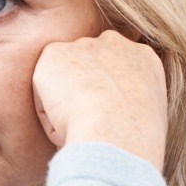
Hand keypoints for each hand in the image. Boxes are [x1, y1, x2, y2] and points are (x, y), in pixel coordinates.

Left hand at [32, 29, 167, 171]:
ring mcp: (83, 46)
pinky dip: (45, 110)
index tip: (102, 118)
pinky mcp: (54, 53)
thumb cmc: (132, 141)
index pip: (119, 69)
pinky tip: (62, 122)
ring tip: (76, 129)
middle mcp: (115, 44)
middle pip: (88, 67)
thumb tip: (101, 118)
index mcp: (144, 58)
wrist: (116, 130)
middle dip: (81, 89)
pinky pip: (41, 87)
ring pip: (63, 79)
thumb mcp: (143, 117)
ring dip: (63, 103)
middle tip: (83, 124)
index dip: (105, 95)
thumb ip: (125, 104)